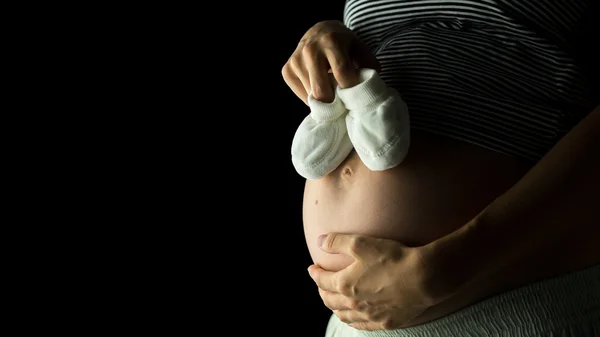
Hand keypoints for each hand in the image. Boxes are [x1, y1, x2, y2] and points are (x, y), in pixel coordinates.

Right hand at [282, 20, 380, 104]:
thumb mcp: (360, 49)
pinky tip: (319, 87)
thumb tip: (368, 87)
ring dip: (324, 99)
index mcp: (331, 41)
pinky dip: (312, 98)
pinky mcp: (287, 70)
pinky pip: (301, 96)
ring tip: (331, 90)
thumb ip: (369, 66)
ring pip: (311, 96)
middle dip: (334, 102)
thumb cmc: (343, 45)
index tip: (356, 95)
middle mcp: (310, 50)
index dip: (351, 89)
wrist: (320, 32)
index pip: (342, 74)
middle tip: (342, 101)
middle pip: (321, 91)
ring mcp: (296, 60)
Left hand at [307, 233, 440, 329]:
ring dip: (334, 308)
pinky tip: (354, 317)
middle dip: (322, 291)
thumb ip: (336, 242)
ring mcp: (370, 315)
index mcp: (345, 284)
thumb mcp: (360, 243)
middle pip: (330, 300)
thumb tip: (319, 241)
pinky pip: (362, 325)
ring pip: (344, 315)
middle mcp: (354, 303)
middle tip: (320, 284)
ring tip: (333, 302)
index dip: (315, 273)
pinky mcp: (386, 322)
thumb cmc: (392, 258)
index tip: (313, 268)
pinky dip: (352, 321)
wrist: (423, 277)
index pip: (322, 281)